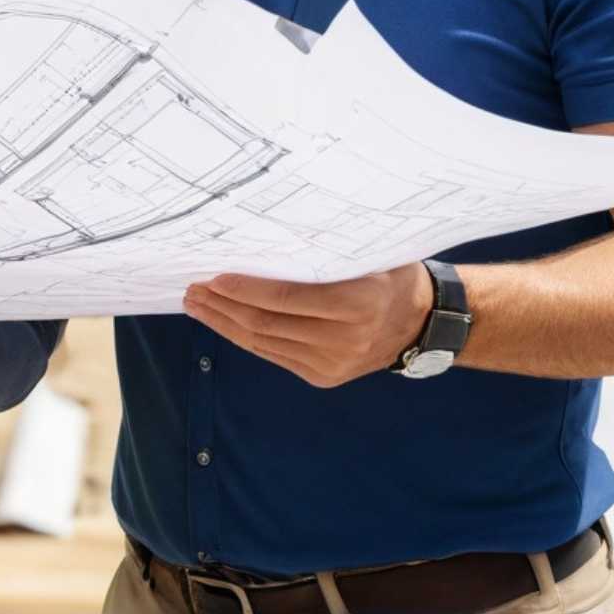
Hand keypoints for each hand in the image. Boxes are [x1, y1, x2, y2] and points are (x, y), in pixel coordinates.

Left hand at [182, 266, 432, 388]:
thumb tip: (259, 236)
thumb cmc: (389, 275)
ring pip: (264, 343)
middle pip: (267, 323)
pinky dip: (244, 337)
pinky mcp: (323, 377)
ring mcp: (333, 363)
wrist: (422, 323)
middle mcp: (345, 339)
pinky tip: (224, 321)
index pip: (286, 298)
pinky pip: (273, 355)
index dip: (244, 289)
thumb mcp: (367, 252)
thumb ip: (323, 251)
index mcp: (358, 303)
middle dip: (222, 306)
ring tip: (197, 304)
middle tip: (191, 288)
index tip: (212, 277)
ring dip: (224, 323)